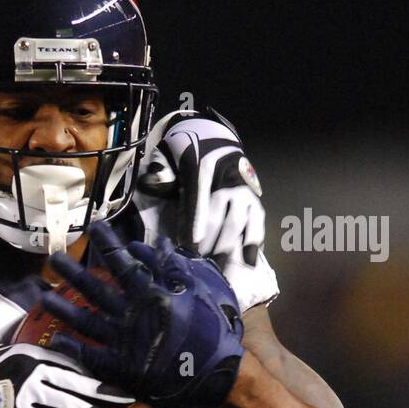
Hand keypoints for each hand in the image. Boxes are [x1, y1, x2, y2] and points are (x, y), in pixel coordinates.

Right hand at [0, 343, 134, 407]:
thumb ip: (24, 362)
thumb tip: (50, 369)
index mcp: (27, 352)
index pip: (70, 365)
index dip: (93, 378)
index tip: (111, 387)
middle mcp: (31, 366)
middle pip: (78, 382)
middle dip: (106, 393)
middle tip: (130, 402)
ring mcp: (26, 388)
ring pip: (73, 404)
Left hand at [44, 228, 243, 407]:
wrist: (216, 373)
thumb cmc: (211, 329)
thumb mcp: (199, 291)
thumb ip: (174, 267)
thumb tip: (154, 243)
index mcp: (151, 294)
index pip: (124, 263)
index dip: (108, 244)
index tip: (94, 226)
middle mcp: (132, 314)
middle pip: (96, 289)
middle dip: (73, 273)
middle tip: (52, 258)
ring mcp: (123, 341)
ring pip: (87, 320)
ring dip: (64, 308)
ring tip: (44, 297)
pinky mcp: (121, 366)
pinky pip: (91, 356)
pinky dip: (73, 348)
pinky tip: (55, 339)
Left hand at [134, 108, 277, 310]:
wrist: (214, 137)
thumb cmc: (185, 151)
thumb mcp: (167, 155)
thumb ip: (160, 172)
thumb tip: (150, 184)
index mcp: (203, 167)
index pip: (199, 200)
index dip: (195, 225)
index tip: (190, 248)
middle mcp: (229, 179)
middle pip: (222, 216)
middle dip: (210, 244)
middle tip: (198, 267)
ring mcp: (245, 190)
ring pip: (241, 222)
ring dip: (228, 248)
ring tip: (216, 270)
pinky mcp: (255, 199)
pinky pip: (257, 222)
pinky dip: (253, 242)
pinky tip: (246, 263)